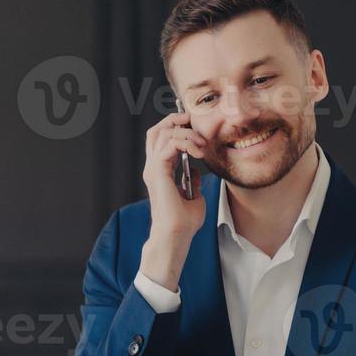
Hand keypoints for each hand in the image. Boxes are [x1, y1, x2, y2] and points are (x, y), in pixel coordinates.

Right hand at [140, 112, 208, 291]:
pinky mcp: (158, 172)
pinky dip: (185, 142)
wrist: (176, 235)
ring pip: (163, 133)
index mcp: (159, 171)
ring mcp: (153, 169)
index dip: (178, 128)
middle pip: (157, 130)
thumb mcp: (194, 197)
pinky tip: (198, 151)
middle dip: (176, 120)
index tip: (198, 130)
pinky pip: (169, 144)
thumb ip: (193, 181)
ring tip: (201, 143)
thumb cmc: (184, 222)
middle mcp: (153, 167)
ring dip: (186, 133)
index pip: (162, 139)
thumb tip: (195, 170)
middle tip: (195, 122)